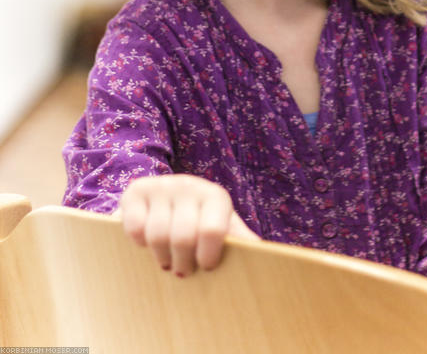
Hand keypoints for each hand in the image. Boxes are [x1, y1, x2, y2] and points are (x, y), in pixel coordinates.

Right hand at [120, 173, 257, 276]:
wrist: (168, 194)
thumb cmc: (201, 219)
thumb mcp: (222, 226)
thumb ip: (239, 240)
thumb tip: (263, 254)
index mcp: (215, 196)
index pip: (212, 230)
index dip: (207, 256)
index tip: (206, 267)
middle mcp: (188, 185)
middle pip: (182, 237)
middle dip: (182, 263)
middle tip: (182, 270)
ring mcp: (161, 186)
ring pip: (157, 235)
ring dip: (161, 257)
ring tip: (167, 261)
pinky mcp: (135, 191)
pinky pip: (134, 228)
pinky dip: (139, 243)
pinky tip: (147, 244)